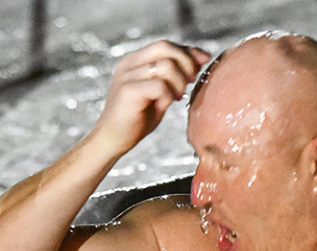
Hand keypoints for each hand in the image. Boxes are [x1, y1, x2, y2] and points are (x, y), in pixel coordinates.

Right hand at [90, 40, 210, 156]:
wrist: (111, 140)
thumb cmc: (136, 119)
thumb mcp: (158, 93)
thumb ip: (172, 77)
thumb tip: (199, 61)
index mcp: (135, 61)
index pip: (166, 45)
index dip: (188, 52)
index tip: (204, 62)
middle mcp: (129, 63)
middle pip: (165, 47)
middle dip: (186, 63)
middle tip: (189, 82)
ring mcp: (127, 76)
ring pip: (166, 65)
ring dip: (178, 83)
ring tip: (174, 99)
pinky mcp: (128, 91)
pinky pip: (160, 86)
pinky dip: (167, 97)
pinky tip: (162, 107)